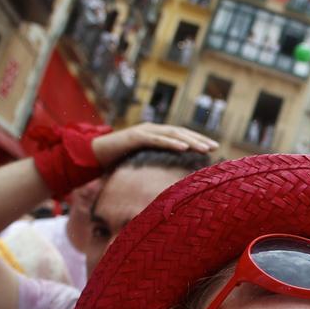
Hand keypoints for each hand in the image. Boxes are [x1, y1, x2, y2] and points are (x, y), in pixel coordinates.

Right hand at [91, 123, 216, 167]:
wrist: (93, 155)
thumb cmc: (118, 161)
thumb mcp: (142, 163)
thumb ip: (156, 164)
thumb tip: (172, 178)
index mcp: (156, 135)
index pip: (181, 136)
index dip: (197, 140)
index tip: (213, 148)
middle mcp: (152, 130)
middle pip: (181, 133)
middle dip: (199, 140)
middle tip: (215, 147)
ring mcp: (144, 131)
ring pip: (172, 134)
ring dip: (190, 141)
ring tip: (205, 148)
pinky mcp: (135, 137)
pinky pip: (157, 139)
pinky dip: (171, 143)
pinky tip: (184, 147)